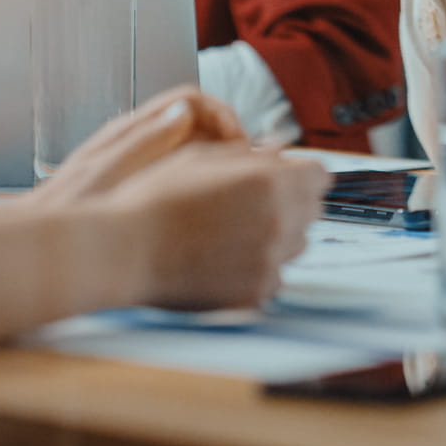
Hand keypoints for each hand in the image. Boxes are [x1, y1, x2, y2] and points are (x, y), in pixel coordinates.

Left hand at [28, 85, 245, 206]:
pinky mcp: (150, 194)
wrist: (40, 249)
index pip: (192, 101)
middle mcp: (142, 142)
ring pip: (200, 152)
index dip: (223, 116)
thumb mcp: (106, 175)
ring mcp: (147, 167)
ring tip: (241, 194)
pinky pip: (191, 180)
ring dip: (225, 167)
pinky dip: (211, 189)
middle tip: (250, 173)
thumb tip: (187, 110)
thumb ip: (146, 140)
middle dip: (232, 143)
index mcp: (132, 130)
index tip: (240, 146)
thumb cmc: (66, 213)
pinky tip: (220, 213)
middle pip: (203, 124)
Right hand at [113, 145, 327, 310]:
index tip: (284, 177)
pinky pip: (276, 276)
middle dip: (292, 202)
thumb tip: (281, 153)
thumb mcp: (204, 158)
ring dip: (278, 235)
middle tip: (252, 203)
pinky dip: (260, 267)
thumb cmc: (157, 199)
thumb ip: (252, 156)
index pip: (320, 175)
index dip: (301, 173)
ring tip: (234, 231)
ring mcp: (270, 261)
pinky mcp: (256, 292)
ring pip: (297, 244)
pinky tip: (225, 258)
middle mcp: (279, 221)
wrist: (124, 251)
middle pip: (312, 209)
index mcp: (270, 181)